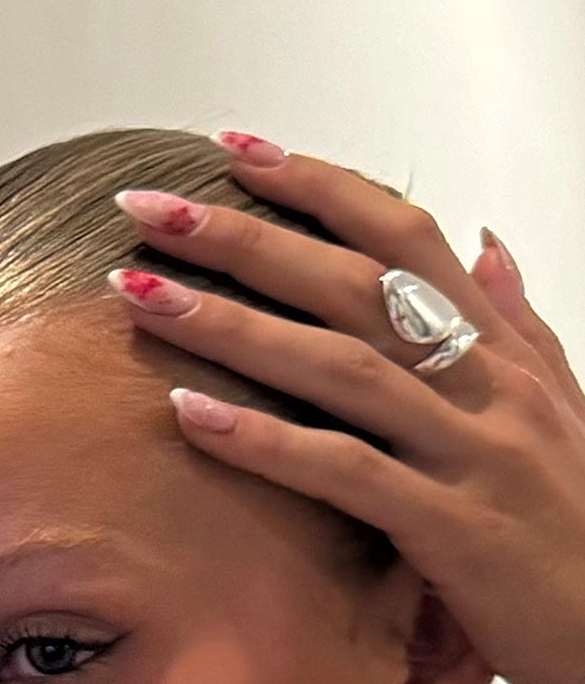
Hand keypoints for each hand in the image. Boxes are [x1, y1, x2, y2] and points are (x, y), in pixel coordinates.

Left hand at [109, 134, 584, 683]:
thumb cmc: (577, 529)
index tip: (234, 153)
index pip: (405, 235)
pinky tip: (190, 415)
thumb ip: (516, 325)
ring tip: (141, 298)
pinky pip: (346, 472)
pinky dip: (266, 441)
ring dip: (232, 327)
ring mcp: (472, 454)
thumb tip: (486, 244)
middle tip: (151, 210)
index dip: (318, 186)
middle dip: (245, 239)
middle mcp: (490, 386)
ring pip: (340, 366)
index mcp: (504, 350)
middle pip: (354, 284)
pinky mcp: (453, 530)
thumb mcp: (558, 409)